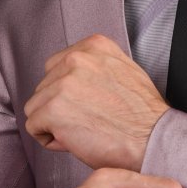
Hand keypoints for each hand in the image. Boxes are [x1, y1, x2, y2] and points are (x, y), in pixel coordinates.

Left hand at [24, 33, 169, 171]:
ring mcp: (62, 83)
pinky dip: (50, 140)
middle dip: (60, 107)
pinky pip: (33, 127)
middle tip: (88, 121)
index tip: (88, 104)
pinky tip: (76, 141)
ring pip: (36, 107)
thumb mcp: (125, 71)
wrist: (153, 139)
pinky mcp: (52, 110)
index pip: (57, 66)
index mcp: (93, 46)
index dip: (68, 92)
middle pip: (44, 86)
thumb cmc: (143, 116)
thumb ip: (96, 67)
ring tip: (84, 131)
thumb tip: (71, 78)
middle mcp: (76, 59)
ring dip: (54, 123)